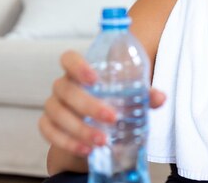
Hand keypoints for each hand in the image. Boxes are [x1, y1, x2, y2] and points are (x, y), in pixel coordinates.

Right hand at [38, 50, 165, 156]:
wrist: (95, 125)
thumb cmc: (110, 102)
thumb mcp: (127, 98)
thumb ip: (143, 95)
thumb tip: (160, 97)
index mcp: (80, 72)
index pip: (69, 58)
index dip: (78, 66)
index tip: (95, 79)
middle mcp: (63, 86)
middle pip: (66, 89)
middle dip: (88, 105)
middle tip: (112, 118)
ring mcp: (53, 105)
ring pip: (57, 113)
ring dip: (80, 129)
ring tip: (102, 141)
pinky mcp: (48, 125)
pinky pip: (49, 132)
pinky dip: (67, 142)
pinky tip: (86, 149)